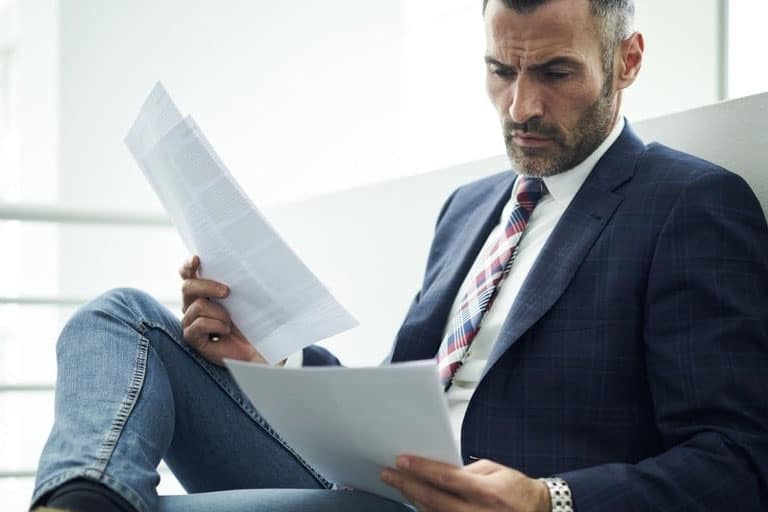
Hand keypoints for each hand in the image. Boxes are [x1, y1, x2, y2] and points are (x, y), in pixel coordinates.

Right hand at [179, 255, 268, 365]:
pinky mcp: (193, 338)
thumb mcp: (245, 298)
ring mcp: (191, 321)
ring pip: (197, 306)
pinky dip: (215, 325)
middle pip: (188, 287)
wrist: (258, 349)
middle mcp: (192, 304)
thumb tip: (240, 263)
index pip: (187, 274)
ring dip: (219, 313)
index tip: (197, 259)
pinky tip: (225, 330)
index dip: (188, 266)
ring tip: (231, 322)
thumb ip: (235, 283)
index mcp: (203, 291)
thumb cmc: (252, 322)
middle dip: (207, 286)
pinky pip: (198, 325)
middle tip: (227, 292)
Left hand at [380, 455, 549, 511]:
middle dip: (408, 485)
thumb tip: (440, 471)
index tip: (402, 461)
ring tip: (399, 484)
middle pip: (434, 500)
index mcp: (487, 492)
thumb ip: (467, 472)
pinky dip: (426, 511)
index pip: (447, 479)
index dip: (422, 469)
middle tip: (389, 474)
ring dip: (413, 499)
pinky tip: (416, 501)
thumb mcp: (495, 471)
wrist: (538, 511)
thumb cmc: (517, 490)